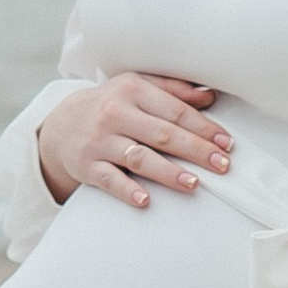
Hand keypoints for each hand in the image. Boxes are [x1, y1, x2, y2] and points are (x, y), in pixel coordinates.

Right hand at [37, 72, 230, 210]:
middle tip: (222, 165)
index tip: (226, 143)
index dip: (203, 128)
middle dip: (195, 150)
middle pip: (162, 134)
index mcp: (133, 90)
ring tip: (193, 183)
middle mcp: (115, 114)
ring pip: (139, 158)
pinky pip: (109, 180)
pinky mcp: (87, 165)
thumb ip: (173, 90)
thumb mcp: (137, 87)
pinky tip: (145, 200)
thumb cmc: (111, 106)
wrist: (62, 125)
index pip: (175, 111)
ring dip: (168, 172)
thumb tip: (209, 95)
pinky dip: (127, 190)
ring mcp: (100, 141)